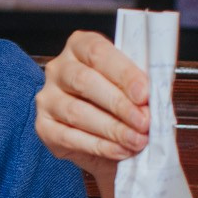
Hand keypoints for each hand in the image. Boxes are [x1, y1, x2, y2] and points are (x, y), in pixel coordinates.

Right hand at [35, 31, 148, 178]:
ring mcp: (48, 98)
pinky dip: (100, 146)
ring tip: (137, 140)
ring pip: (77, 112)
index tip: (144, 94)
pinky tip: (120, 150)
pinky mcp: (44, 127)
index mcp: (80, 47)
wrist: (105, 138)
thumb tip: (154, 100)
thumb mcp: (132, 88)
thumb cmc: (119, 104)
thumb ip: (141, 89)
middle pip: (85, 81)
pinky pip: (70, 137)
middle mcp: (59, 68)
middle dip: (119, 104)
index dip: (123, 73)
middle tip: (144, 122)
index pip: (98, 53)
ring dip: (112, 129)